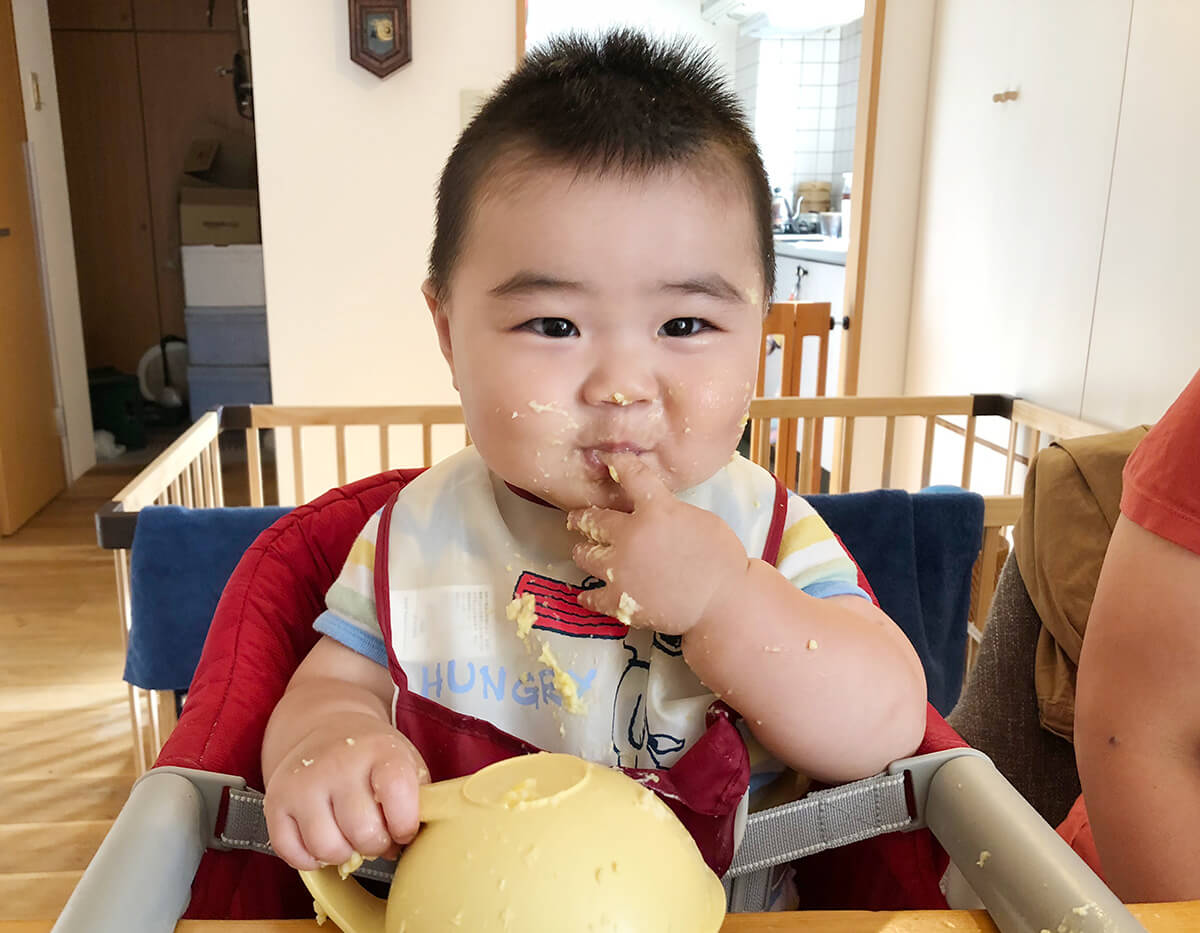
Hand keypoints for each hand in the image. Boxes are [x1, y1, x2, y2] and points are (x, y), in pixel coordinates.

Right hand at [263, 713, 427, 870]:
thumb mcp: (406, 762)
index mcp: (380, 751)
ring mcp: (304, 782)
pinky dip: (310, 859)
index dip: (406, 824)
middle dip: (375, 844)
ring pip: (327, 850)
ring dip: (343, 854)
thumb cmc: (373, 755)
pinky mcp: (276, 801)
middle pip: (363, 833)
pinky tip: (322, 837)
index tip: (404, 828)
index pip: (398, 794)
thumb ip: (417, 799)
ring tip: (348, 835)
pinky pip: (292, 854)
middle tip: (375, 833)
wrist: (326, 725)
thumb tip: (409, 844)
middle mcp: (338, 764)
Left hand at [567, 452, 749, 635]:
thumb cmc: (721, 558)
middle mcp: (630, 536)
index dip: (616, 463)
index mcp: (655, 510)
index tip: (605, 459)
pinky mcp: (619, 601)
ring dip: (584, 552)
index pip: (630, 475)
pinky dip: (589, 595)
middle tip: (576, 519)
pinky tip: (587, 595)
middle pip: (593, 520)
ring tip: (582, 553)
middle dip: (582, 518)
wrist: (725, 602)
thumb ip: (668, 510)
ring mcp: (621, 570)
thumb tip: (652, 509)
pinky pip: (593, 596)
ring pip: (585, 556)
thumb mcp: (699, 518)